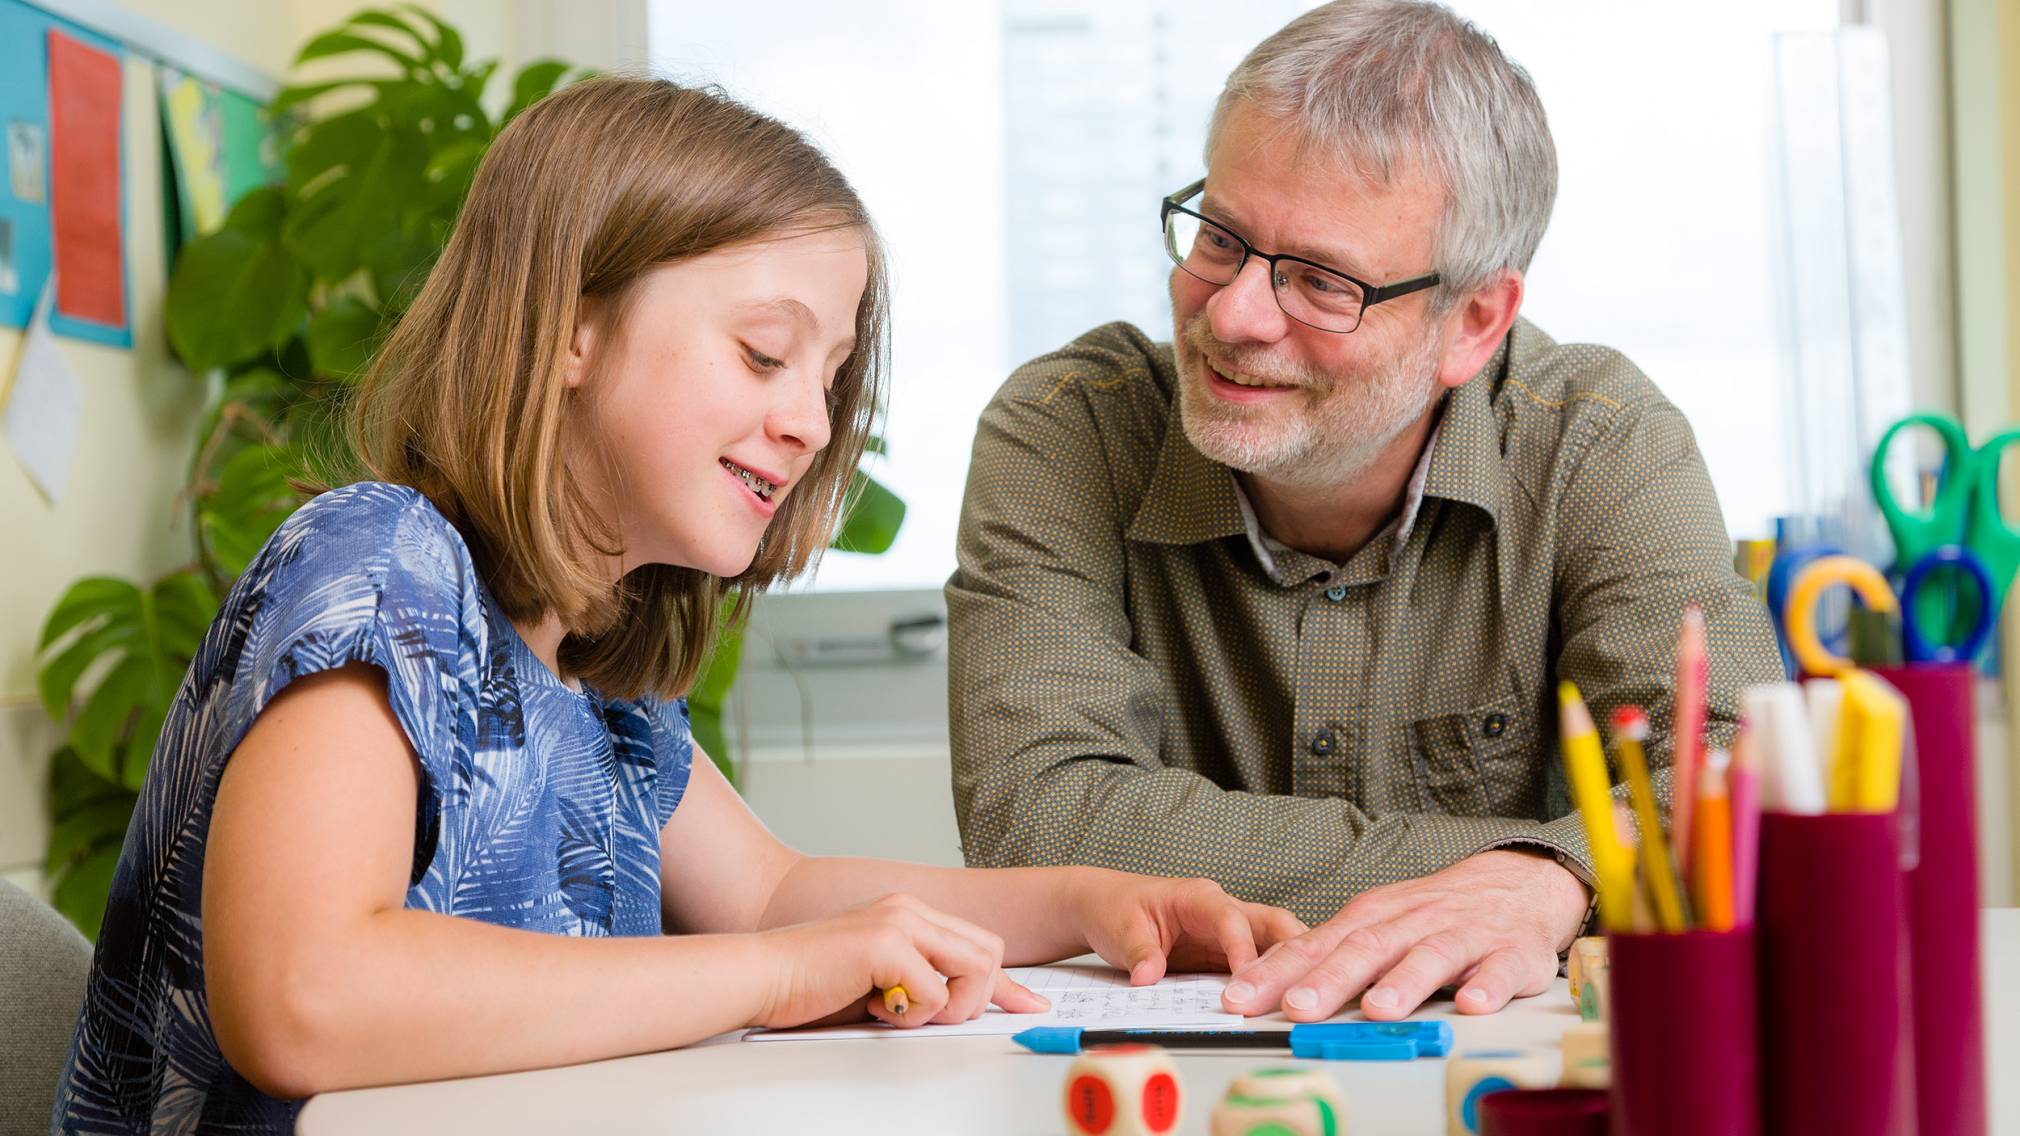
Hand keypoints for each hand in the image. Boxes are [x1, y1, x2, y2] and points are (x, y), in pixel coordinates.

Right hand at [753, 893, 1050, 1029]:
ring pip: (974, 969)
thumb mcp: (880, 982)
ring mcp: (899, 921)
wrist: (761, 975)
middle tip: (929, 1016)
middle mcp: (909, 909)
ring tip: (901, 1011)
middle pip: (989, 954)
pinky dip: (913, 1014)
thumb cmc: (811, 983)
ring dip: (946, 1005)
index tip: (1029, 1006)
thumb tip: (959, 1007)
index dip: (1006, 984)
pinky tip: (877, 1007)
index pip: (978, 943)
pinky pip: (934, 992)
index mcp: (909, 913)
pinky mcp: (885, 944)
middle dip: (973, 997)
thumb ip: (920, 983)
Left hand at [1072, 870, 1307, 984]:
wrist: (1105, 908)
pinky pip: (1257, 967)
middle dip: (1295, 949)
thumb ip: (1139, 953)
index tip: (1250, 977)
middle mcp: (1221, 911)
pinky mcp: (1225, 955)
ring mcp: (1228, 934)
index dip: (1243, 947)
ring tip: (1310, 999)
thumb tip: (1149, 977)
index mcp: (1199, 897)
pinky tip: (1285, 1004)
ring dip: (1291, 970)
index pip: (1231, 918)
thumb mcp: (1122, 930)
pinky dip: (1274, 983)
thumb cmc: (1115, 909)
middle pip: (1272, 924)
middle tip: (1310, 984)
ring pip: (1273, 946)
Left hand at [1221, 849, 1588, 1020]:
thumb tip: (1264, 984)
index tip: (1239, 998)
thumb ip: (1327, 953)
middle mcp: (1411, 923)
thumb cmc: (1434, 911)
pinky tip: (1472, 1004)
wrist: (1516, 882)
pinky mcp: (1511, 954)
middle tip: (1296, 1007)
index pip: (1315, 945)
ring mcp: (1462, 936)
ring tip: (1378, 1009)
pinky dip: (1487, 986)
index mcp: (1373, 917)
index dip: (1276, 971)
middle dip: (1329, 979)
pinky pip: (1500, 971)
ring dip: (1404, 983)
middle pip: (1365, 949)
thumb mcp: (1376, 922)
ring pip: (1430, 957)